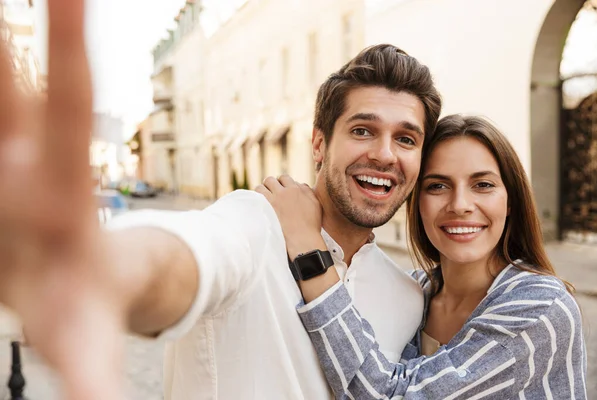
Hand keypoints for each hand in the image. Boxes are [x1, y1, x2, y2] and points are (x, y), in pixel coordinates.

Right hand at [0, 1, 130, 398]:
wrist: (81, 290)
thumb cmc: (85, 306)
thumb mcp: (82, 344)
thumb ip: (92, 376)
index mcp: (61, 183)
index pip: (68, 101)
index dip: (62, 42)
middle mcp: (28, 156)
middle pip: (9, 75)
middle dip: (28, 28)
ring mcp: (2, 160)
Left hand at [256, 175, 325, 258]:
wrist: (303, 239)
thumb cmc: (311, 224)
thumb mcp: (315, 204)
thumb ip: (307, 191)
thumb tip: (299, 184)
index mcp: (296, 189)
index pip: (284, 178)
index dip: (282, 182)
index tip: (281, 189)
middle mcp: (283, 193)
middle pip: (270, 180)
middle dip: (269, 185)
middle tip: (270, 193)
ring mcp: (273, 201)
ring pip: (260, 187)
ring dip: (261, 191)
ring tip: (263, 198)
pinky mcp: (265, 211)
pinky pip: (256, 199)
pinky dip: (255, 200)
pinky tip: (258, 205)